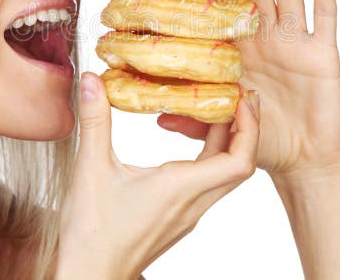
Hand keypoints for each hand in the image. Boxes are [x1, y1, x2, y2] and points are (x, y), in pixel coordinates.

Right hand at [56, 72, 259, 278]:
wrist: (89, 275)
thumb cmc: (91, 233)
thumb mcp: (90, 168)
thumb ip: (94, 121)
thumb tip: (92, 80)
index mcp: (182, 189)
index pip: (239, 161)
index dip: (250, 128)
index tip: (242, 98)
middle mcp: (193, 203)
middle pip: (238, 164)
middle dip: (242, 127)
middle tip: (233, 95)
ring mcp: (187, 214)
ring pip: (221, 174)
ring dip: (222, 140)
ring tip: (206, 107)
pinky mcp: (177, 219)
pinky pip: (205, 183)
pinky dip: (204, 156)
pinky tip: (182, 138)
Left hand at [157, 0, 339, 179]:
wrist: (305, 161)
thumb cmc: (265, 141)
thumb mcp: (224, 129)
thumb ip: (194, 120)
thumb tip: (157, 118)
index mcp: (242, 54)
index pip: (223, 12)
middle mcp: (267, 41)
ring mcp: (295, 43)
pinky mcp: (322, 53)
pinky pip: (325, 15)